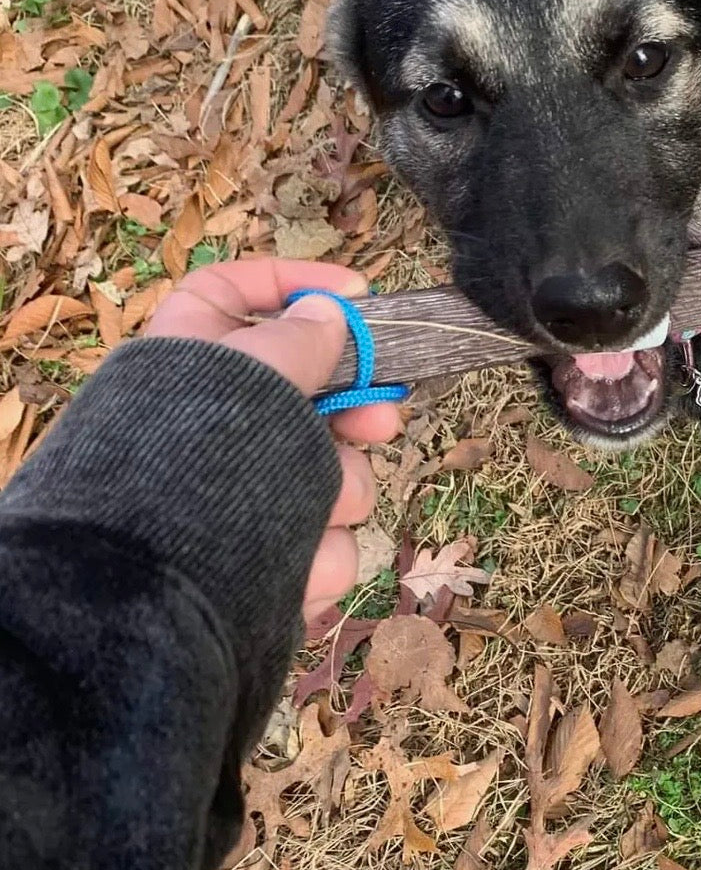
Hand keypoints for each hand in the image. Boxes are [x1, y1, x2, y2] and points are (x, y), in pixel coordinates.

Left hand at [145, 259, 400, 623]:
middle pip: (307, 393)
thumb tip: (326, 314)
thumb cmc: (196, 457)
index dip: (295, 281)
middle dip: (355, 412)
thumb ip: (302, 335)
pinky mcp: (262, 557)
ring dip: (338, 489)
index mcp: (191, 357)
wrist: (149, 588)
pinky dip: (320, 554)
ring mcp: (240, 492)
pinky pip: (321, 543)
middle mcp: (214, 421)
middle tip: (381, 422)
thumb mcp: (258, 369)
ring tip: (321, 508)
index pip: (232, 289)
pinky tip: (303, 563)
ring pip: (328, 472)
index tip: (360, 294)